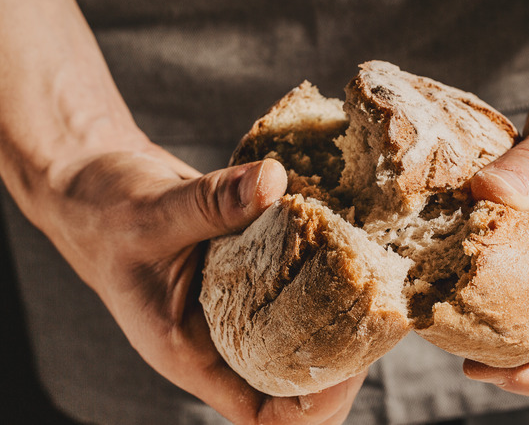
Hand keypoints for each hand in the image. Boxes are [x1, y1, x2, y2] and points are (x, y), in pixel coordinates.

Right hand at [49, 144, 364, 423]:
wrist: (95, 187)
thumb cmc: (105, 214)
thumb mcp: (151, 212)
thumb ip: (211, 203)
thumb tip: (273, 182)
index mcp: (192, 353)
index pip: (261, 413)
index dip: (310, 405)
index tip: (349, 364)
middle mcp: (222, 337)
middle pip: (296, 379)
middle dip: (342, 358)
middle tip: (376, 311)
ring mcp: (239, 305)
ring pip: (302, 331)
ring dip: (339, 312)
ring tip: (373, 277)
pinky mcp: (251, 270)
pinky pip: (295, 282)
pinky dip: (323, 268)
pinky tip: (349, 239)